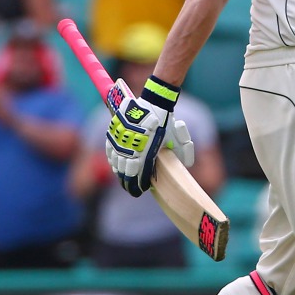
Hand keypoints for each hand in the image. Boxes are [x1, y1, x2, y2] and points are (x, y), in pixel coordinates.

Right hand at [103, 76, 183, 196]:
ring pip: (116, 160)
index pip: (138, 174)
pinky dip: (112, 158)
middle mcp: (131, 146)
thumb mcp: (177, 139)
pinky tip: (115, 164)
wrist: (154, 103)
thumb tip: (184, 166)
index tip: (139, 191)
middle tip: (130, 188)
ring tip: (123, 178)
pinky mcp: (114, 131)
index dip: (137, 185)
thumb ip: (181, 153)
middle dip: (127, 181)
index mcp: (145, 151)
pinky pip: (110, 149)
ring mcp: (120, 139)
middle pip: (125, 169)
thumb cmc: (167, 123)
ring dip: (119, 171)